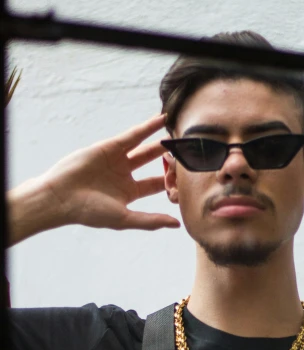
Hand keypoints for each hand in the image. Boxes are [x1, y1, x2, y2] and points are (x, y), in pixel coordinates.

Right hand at [36, 114, 179, 231]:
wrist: (61, 197)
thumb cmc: (90, 212)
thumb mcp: (125, 218)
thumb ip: (151, 220)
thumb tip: (177, 224)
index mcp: (130, 194)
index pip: (157, 185)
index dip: (172, 182)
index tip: (192, 177)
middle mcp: (125, 175)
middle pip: (154, 165)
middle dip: (170, 160)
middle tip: (190, 153)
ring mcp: (117, 160)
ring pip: (145, 148)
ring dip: (161, 141)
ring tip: (180, 133)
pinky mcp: (110, 146)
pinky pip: (132, 135)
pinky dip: (147, 127)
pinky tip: (162, 120)